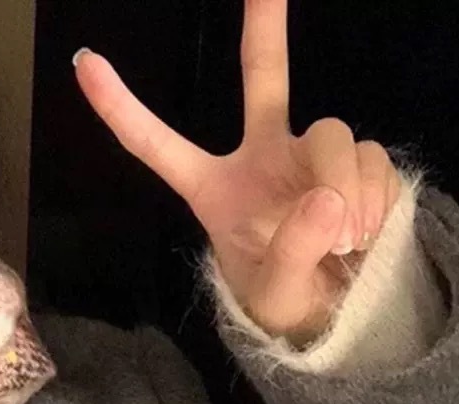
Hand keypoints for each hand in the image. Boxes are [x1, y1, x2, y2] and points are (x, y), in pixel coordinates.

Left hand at [75, 0, 402, 343]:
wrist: (340, 320)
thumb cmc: (285, 306)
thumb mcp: (276, 295)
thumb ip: (293, 254)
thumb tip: (328, 200)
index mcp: (215, 190)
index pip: (159, 145)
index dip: (121, 109)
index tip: (83, 62)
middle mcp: (263, 158)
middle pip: (264, 77)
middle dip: (265, 25)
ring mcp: (311, 156)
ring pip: (335, 134)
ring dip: (347, 187)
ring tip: (347, 244)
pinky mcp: (359, 165)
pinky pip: (373, 162)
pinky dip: (375, 200)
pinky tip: (366, 237)